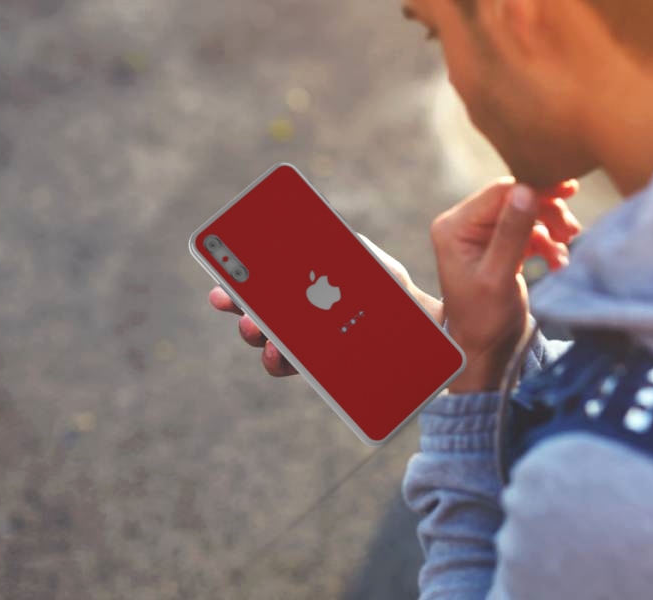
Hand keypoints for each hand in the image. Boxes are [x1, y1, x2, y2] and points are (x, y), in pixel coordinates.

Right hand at [208, 234, 443, 376]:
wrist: (432, 336)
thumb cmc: (400, 296)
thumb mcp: (378, 269)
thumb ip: (354, 253)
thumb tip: (321, 238)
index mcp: (309, 290)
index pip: (264, 285)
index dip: (238, 284)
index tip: (221, 281)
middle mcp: (304, 318)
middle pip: (258, 314)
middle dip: (241, 310)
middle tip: (234, 305)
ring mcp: (313, 346)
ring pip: (271, 344)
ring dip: (258, 337)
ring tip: (260, 332)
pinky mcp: (326, 370)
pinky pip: (296, 368)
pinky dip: (281, 361)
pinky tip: (280, 354)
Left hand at [431, 177, 580, 393]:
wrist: (485, 350)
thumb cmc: (484, 320)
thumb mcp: (498, 277)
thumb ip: (512, 233)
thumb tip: (527, 190)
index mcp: (454, 227)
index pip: (499, 192)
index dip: (535, 188)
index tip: (568, 191)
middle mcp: (464, 225)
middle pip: (514, 198)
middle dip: (547, 211)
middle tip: (572, 229)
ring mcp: (482, 234)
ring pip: (526, 213)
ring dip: (551, 226)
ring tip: (568, 244)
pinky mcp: (499, 245)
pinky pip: (529, 231)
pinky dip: (547, 242)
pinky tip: (557, 260)